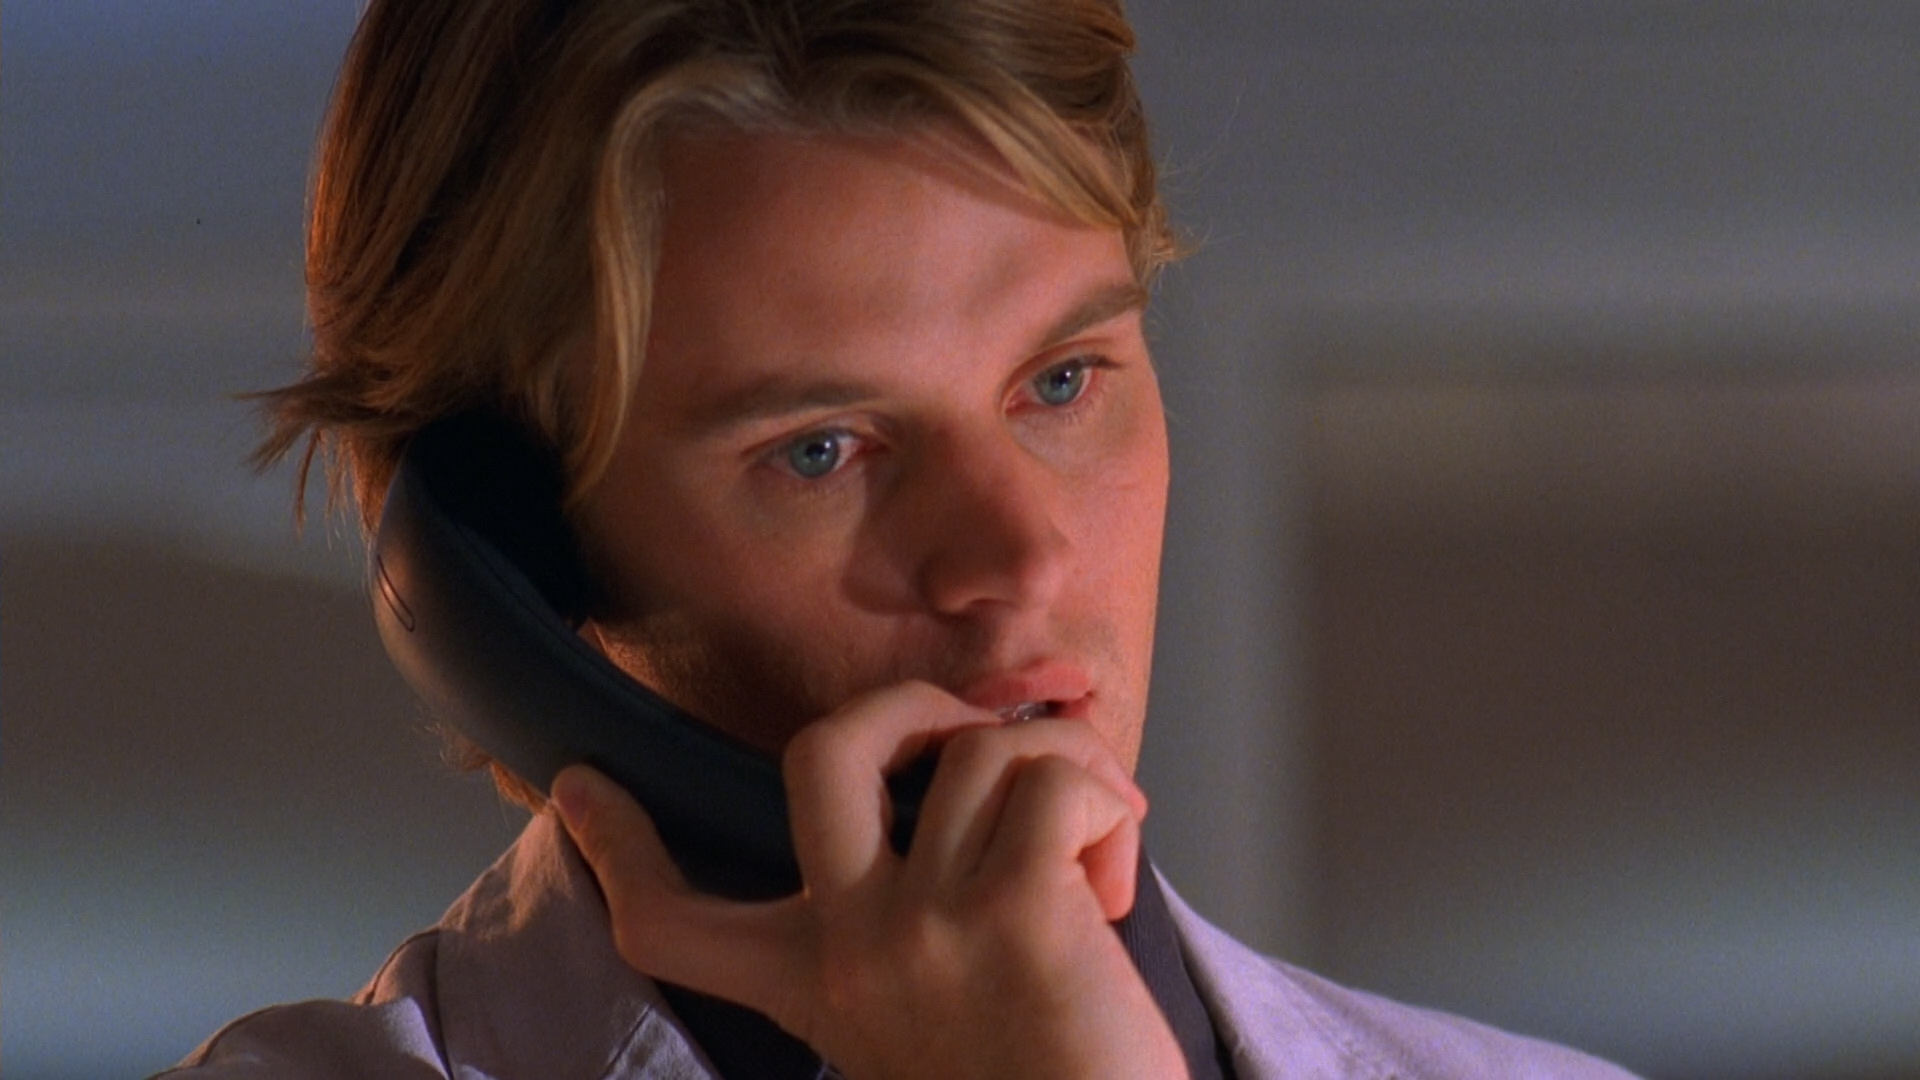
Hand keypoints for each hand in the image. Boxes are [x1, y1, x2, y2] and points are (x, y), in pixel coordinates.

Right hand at [552, 680, 1187, 1079]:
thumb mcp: (914, 1029)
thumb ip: (896, 933)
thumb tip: (944, 805)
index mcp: (813, 987)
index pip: (672, 922)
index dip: (616, 849)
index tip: (575, 789)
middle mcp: (850, 948)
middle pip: (819, 752)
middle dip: (906, 703)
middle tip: (968, 728)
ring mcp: (925, 925)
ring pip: (973, 749)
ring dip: (1058, 761)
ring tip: (1101, 826)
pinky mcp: (1017, 911)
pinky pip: (1054, 781)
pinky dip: (1107, 799)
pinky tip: (1115, 874)